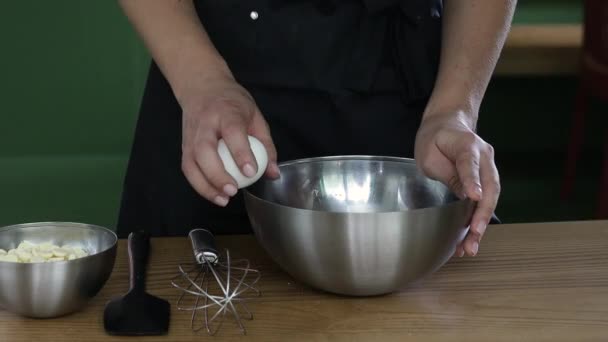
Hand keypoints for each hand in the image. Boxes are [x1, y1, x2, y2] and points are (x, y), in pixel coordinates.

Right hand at [178, 71, 278, 206]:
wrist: (201, 87)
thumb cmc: (232, 102)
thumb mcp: (255, 116)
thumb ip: (265, 145)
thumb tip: (273, 173)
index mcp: (226, 112)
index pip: (232, 132)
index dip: (241, 152)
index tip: (251, 171)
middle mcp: (205, 123)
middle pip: (205, 150)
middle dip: (217, 174)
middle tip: (233, 190)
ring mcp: (191, 135)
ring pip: (191, 162)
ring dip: (205, 185)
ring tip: (223, 199)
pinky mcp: (184, 146)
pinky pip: (188, 169)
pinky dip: (199, 185)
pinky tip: (214, 195)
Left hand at [414, 111, 500, 256]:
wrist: (447, 125)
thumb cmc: (435, 139)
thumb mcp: (430, 154)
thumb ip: (447, 173)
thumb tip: (465, 196)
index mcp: (468, 145)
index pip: (470, 164)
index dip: (473, 181)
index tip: (474, 196)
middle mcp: (485, 157)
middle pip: (490, 187)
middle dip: (482, 214)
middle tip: (474, 234)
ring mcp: (489, 168)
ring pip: (490, 199)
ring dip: (482, 224)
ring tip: (470, 247)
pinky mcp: (486, 180)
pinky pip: (485, 201)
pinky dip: (478, 220)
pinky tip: (470, 239)